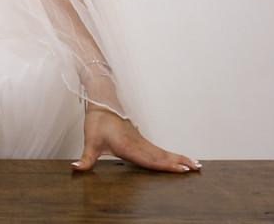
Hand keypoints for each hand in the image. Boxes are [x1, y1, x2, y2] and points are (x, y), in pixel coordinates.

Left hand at [73, 106, 200, 172]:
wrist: (102, 103)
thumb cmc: (97, 122)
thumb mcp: (90, 142)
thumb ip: (86, 158)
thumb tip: (76, 169)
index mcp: (128, 146)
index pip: (149, 159)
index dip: (165, 166)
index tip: (181, 169)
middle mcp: (138, 144)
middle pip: (161, 156)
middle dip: (179, 163)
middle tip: (197, 169)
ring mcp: (141, 141)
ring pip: (162, 152)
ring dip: (179, 158)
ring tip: (197, 165)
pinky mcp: (141, 140)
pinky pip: (158, 149)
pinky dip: (171, 155)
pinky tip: (179, 159)